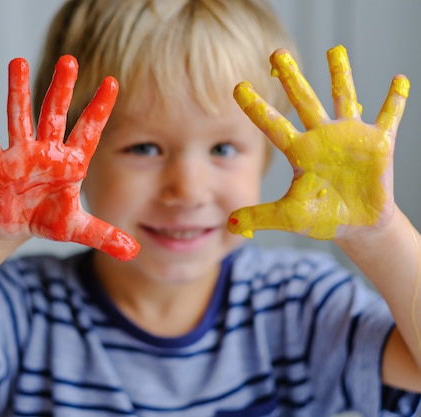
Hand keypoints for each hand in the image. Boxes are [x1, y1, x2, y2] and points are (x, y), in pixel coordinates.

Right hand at [0, 55, 139, 260]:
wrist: (17, 224)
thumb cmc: (48, 218)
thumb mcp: (78, 229)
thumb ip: (105, 236)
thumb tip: (134, 252)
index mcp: (70, 162)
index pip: (89, 131)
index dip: (99, 109)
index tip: (113, 82)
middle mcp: (47, 151)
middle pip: (55, 114)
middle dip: (62, 89)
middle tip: (69, 60)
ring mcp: (21, 154)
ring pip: (20, 117)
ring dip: (18, 91)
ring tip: (17, 62)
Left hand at [227, 45, 409, 239]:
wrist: (357, 226)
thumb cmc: (323, 217)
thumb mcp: (289, 216)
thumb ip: (260, 216)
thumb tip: (231, 224)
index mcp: (300, 152)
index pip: (271, 125)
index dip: (255, 107)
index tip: (237, 86)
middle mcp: (322, 138)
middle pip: (303, 101)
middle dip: (291, 77)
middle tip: (277, 53)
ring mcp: (350, 137)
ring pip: (343, 98)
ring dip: (340, 75)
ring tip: (334, 49)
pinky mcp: (378, 144)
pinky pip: (389, 117)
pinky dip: (395, 100)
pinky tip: (399, 80)